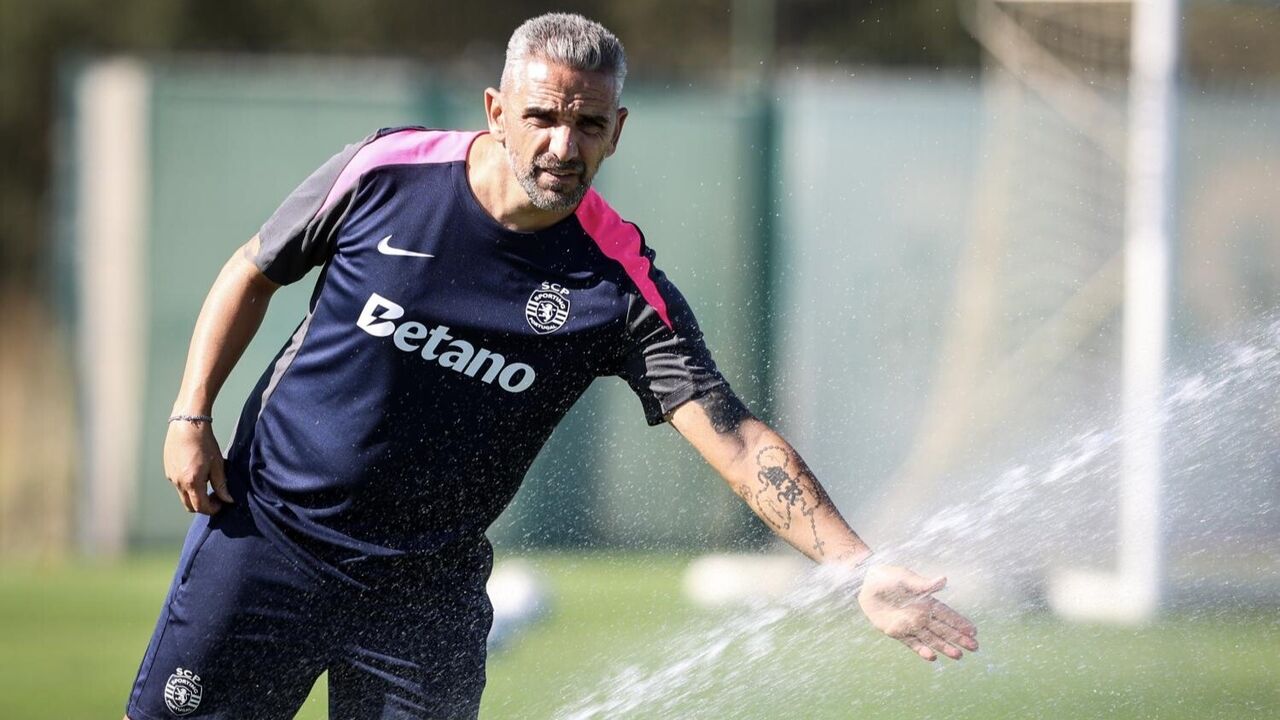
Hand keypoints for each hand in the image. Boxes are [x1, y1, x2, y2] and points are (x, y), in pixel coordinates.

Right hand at [163, 419, 233, 514]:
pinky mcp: (168, 469)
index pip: (201, 507)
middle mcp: (178, 482)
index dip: (213, 509)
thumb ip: (221, 484)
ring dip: (194, 494)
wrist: (187, 424)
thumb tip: (228, 499)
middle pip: (189, 505)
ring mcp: (171, 476)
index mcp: (191, 482)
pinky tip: (196, 471)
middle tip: (215, 497)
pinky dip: (187, 484)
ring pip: (182, 494)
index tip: (221, 504)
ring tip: (207, 481)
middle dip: (202, 505)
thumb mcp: (218, 464)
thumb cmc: (204, 442)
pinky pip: (178, 483)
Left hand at [857, 564, 978, 660]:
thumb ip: (923, 584)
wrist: (866, 584)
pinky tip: (932, 657)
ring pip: (931, 639)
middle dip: (959, 638)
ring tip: (958, 655)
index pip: (948, 615)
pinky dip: (921, 651)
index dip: (960, 623)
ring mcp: (910, 625)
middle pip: (944, 630)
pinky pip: (912, 643)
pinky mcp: (897, 632)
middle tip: (974, 647)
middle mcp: (921, 615)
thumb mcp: (906, 578)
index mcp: (927, 602)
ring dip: (944, 647)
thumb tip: (944, 580)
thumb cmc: (888, 577)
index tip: (974, 631)